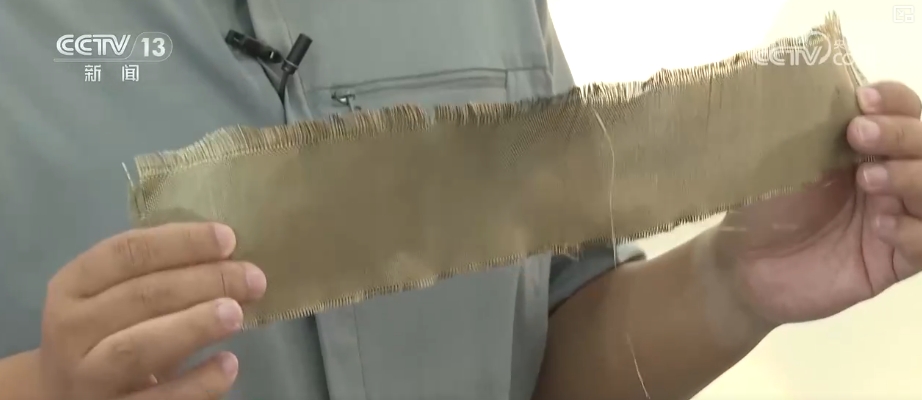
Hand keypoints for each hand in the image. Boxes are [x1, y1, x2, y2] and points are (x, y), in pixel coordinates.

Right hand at [39, 223, 266, 399]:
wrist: (67, 394)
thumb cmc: (108, 331)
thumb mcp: (116, 296)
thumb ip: (160, 273)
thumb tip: (230, 253)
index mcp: (73, 286)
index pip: (125, 252)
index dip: (180, 242)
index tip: (228, 238)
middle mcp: (71, 330)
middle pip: (140, 297)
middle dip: (203, 282)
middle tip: (252, 278)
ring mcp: (87, 376)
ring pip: (138, 348)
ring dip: (193, 326)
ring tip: (237, 314)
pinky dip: (197, 383)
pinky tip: (228, 364)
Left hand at [713, 81, 921, 325]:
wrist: (744, 265)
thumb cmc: (762, 204)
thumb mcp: (783, 157)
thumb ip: (814, 124)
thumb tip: (833, 83)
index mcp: (869, 145)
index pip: (906, 110)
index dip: (895, 102)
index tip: (863, 100)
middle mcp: (893, 174)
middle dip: (904, 135)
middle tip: (859, 135)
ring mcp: (900, 216)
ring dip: (914, 178)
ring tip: (868, 180)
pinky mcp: (897, 260)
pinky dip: (913, 229)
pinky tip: (879, 226)